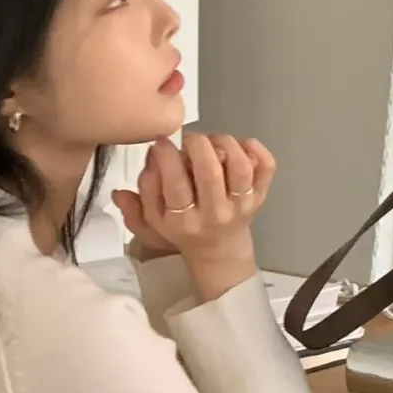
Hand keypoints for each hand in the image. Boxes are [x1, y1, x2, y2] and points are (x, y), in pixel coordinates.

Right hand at [111, 134, 274, 264]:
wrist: (219, 251)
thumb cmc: (182, 229)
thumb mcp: (151, 223)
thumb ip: (135, 203)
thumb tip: (127, 184)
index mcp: (183, 221)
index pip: (174, 184)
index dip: (166, 155)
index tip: (161, 143)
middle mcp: (214, 214)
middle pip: (210, 172)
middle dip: (196, 144)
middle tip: (188, 141)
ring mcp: (241, 205)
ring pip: (240, 166)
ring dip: (223, 142)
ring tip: (211, 142)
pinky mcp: (260, 195)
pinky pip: (266, 166)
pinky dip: (255, 148)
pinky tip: (238, 146)